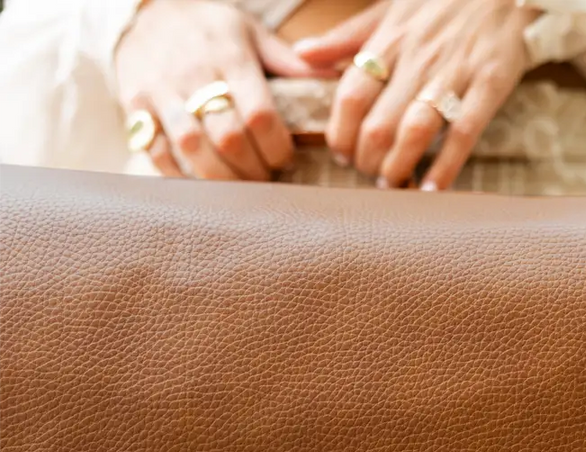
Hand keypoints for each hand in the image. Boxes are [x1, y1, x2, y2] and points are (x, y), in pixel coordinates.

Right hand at [115, 0, 333, 179]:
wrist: (144, 12)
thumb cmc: (209, 30)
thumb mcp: (251, 33)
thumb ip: (289, 63)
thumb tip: (335, 79)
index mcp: (230, 56)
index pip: (260, 115)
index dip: (277, 148)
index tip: (285, 159)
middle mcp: (194, 72)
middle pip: (229, 138)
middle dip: (254, 169)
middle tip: (264, 177)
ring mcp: (161, 90)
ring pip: (193, 148)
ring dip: (222, 178)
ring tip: (238, 185)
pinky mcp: (135, 105)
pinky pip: (155, 151)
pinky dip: (180, 176)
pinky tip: (200, 182)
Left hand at [295, 0, 537, 188]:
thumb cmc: (442, 0)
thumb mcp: (389, 8)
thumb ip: (347, 37)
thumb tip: (302, 55)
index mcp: (390, 40)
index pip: (351, 96)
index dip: (341, 134)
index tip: (343, 155)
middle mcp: (418, 59)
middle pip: (379, 123)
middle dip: (368, 160)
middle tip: (371, 175)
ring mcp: (454, 73)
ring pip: (416, 131)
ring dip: (400, 167)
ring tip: (395, 185)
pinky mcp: (489, 84)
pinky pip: (463, 133)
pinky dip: (446, 166)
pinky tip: (432, 188)